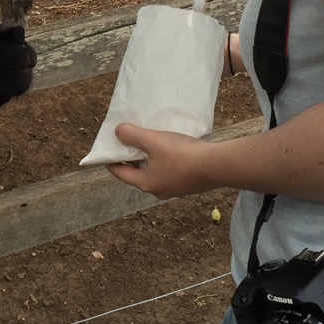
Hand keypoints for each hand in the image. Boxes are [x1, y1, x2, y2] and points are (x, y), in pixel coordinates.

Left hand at [105, 123, 221, 199]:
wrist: (217, 165)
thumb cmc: (181, 155)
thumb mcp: (153, 141)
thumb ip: (132, 136)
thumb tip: (117, 132)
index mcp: (146, 183)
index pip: (120, 173)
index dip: (111, 161)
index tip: (107, 151)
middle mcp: (158, 190)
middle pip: (137, 174)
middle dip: (131, 159)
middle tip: (127, 143)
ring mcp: (174, 189)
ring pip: (154, 173)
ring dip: (148, 160)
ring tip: (148, 143)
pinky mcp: (188, 184)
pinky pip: (169, 172)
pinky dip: (163, 161)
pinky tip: (169, 149)